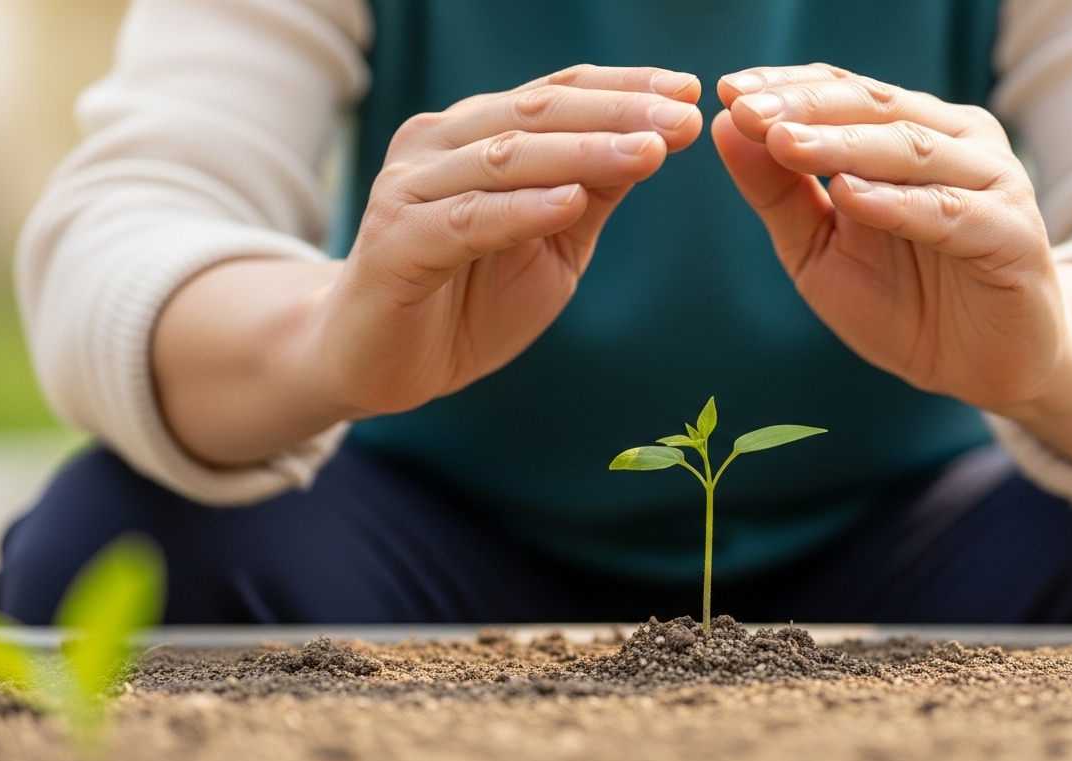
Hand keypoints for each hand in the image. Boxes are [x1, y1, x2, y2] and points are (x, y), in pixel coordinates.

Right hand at [154, 65, 702, 464]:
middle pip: (537, 113)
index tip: (690, 91)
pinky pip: (466, 220)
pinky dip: (520, 210)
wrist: (381, 362)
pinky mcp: (396, 242)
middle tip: (682, 117)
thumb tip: (657, 141)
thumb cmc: (469, 299)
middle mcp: (440, 145)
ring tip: (649, 152)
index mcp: (478, 134)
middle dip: (618, 113)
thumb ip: (592, 195)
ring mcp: (411, 189)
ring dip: (583, 153)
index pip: (558, 93)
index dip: (624, 87)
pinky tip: (572, 203)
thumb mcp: (553, 246)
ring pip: (506, 158)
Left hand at [712, 65, 1071, 466]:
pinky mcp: (1012, 234)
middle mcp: (956, 141)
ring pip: (910, 150)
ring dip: (843, 146)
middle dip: (805, 109)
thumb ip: (779, 192)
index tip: (728, 90)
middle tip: (748, 111)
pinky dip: (898, 202)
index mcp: (910, 131)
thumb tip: (728, 125)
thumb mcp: (819, 248)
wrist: (985, 368)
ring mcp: (990, 183)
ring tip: (784, 144)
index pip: (843, 91)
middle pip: (873, 108)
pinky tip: (851, 197)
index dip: (787, 87)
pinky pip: (948, 212)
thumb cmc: (903, 301)